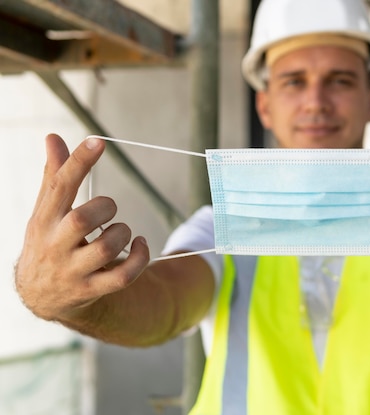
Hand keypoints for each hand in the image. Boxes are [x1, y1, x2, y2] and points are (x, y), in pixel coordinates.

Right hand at [15, 134, 149, 322]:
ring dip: (122, 233)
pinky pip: (122, 277)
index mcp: (44, 220)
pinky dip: (139, 259)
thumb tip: (53, 137)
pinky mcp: (91, 289)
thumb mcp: (46, 211)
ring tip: (121, 231)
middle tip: (109, 208)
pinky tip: (140, 245)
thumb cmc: (49, 241)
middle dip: (104, 208)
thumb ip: (54, 176)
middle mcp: (55, 245)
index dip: (79, 163)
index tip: (98, 142)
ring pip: (106, 248)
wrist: (42, 295)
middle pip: (81, 220)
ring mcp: (73, 270)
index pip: (59, 187)